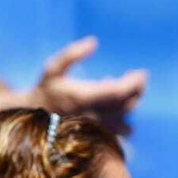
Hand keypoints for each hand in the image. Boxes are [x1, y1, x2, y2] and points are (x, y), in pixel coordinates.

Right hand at [31, 37, 147, 135]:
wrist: (35, 120)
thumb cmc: (46, 90)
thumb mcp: (53, 68)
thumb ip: (72, 54)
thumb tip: (93, 41)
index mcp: (83, 97)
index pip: (118, 92)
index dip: (134, 83)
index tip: (142, 73)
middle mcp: (93, 115)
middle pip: (128, 106)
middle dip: (137, 90)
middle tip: (138, 77)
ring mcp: (96, 128)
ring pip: (127, 119)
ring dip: (132, 103)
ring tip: (125, 89)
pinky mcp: (98, 136)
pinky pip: (121, 130)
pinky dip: (124, 116)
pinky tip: (115, 103)